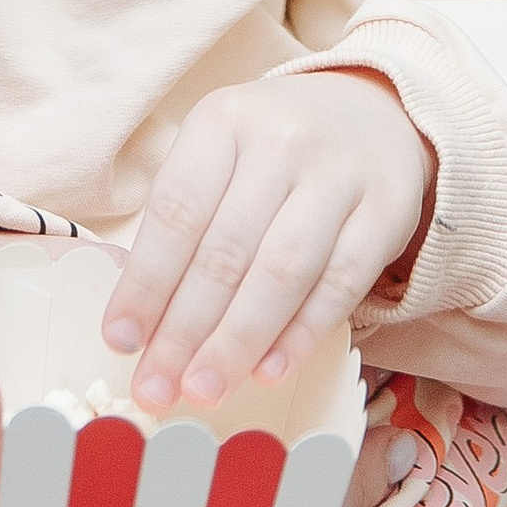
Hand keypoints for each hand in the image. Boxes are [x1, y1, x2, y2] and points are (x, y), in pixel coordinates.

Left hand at [101, 71, 432, 414]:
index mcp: (224, 120)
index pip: (176, 211)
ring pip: (281, 272)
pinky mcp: (386, 211)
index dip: (145, 282)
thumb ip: (187, 224)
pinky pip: (340, 284)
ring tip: (204, 389)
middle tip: (157, 388)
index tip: (120, 341)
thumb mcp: (222, 155)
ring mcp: (339, 174)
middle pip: (225, 251)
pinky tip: (269, 372)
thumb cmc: (273, 153)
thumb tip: (143, 323)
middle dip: (184, 330)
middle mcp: (281, 140)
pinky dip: (301, 334)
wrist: (372, 116)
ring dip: (237, 342)